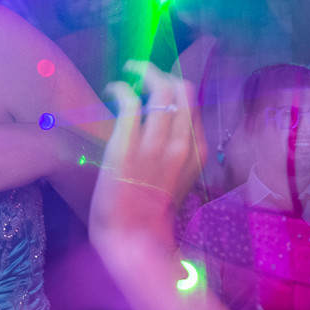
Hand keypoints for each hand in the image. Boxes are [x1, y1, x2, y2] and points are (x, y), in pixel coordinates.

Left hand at [90, 61, 202, 254]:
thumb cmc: (150, 212)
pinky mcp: (127, 145)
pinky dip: (121, 87)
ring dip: (143, 71)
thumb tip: (166, 130)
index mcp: (197, 151)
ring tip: (129, 71)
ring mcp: (155, 144)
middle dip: (162, 72)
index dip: (175, 86)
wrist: (134, 238)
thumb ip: (178, 153)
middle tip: (143, 71)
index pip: (193, 103)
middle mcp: (182, 144)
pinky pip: (129, 101)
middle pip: (182, 89)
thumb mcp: (178, 179)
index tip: (159, 83)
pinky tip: (113, 88)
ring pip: (160, 89)